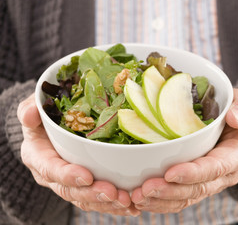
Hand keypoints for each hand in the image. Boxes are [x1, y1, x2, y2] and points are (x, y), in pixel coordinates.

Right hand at [18, 94, 139, 215]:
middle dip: (92, 193)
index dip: (67, 175)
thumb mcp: (35, 107)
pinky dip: (114, 205)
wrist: (53, 126)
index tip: (86, 177)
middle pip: (70, 190)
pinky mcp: (84, 186)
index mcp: (38, 157)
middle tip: (112, 193)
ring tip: (126, 201)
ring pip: (85, 199)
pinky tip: (131, 207)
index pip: (50, 170)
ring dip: (106, 203)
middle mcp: (52, 175)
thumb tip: (30, 114)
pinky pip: (97, 200)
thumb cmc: (46, 114)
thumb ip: (30, 109)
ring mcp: (69, 183)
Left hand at [131, 88, 237, 212]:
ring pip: (186, 198)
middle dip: (170, 191)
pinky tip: (141, 200)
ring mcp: (210, 182)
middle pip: (198, 188)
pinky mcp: (197, 184)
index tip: (170, 173)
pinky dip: (160, 202)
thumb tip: (234, 117)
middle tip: (145, 189)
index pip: (215, 168)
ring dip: (161, 201)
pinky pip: (180, 199)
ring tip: (137, 197)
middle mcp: (225, 174)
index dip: (193, 173)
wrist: (237, 126)